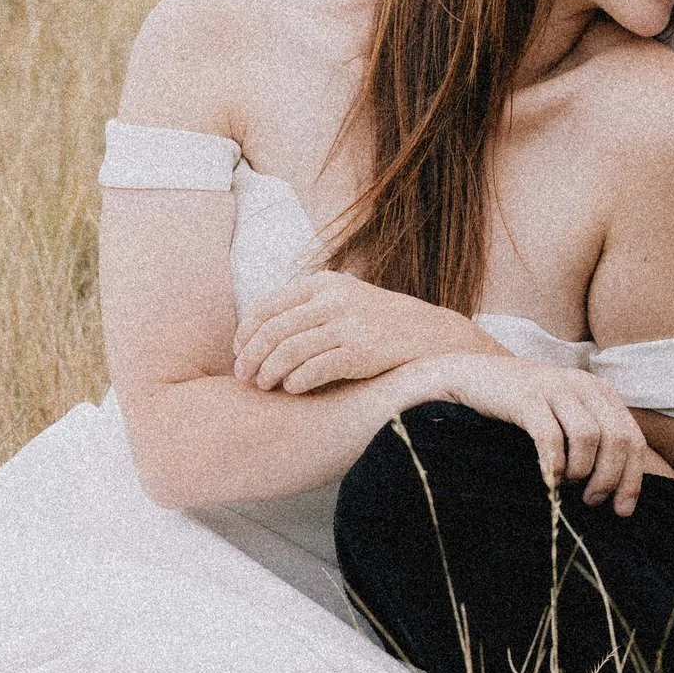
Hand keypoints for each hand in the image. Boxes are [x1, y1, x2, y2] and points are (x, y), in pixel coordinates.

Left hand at [234, 270, 498, 392]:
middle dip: (252, 356)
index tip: (239, 352)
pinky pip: (316, 368)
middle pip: (274, 329)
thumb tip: (262, 331)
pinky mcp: (362, 351)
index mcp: (325, 283)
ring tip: (264, 385)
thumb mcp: (347, 299)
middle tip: (242, 376)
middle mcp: (335, 299)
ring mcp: (350, 324)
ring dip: (270, 372)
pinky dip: (297, 381)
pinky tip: (292, 389)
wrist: (434, 337)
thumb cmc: (383, 323)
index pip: (269, 305)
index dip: (247, 331)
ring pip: (290, 350)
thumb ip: (310, 307)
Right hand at [420, 353, 654, 515]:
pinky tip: (550, 478)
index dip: (632, 479)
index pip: (633, 439)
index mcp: (600, 393)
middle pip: (617, 439)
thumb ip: (594, 437)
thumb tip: (617, 487)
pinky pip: (551, 437)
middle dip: (609, 478)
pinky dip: (555, 464)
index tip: (622, 510)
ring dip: (582, 471)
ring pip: (589, 437)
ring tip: (568, 484)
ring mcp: (555, 389)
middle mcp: (584, 386)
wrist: (476, 377)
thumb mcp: (568, 414)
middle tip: (591, 500)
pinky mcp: (527, 398)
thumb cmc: (526, 407)